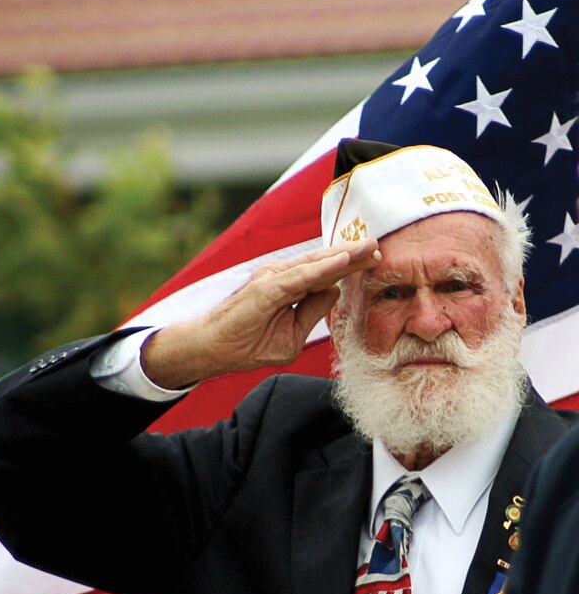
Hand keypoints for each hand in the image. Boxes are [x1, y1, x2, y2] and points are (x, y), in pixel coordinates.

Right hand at [141, 239, 380, 388]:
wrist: (213, 348)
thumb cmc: (247, 342)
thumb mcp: (291, 334)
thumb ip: (311, 311)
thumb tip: (334, 292)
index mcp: (289, 287)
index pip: (325, 273)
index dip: (350, 265)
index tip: (376, 257)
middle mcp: (281, 276)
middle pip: (324, 263)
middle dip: (353, 255)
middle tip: (379, 245)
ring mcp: (272, 280)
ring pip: (315, 265)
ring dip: (343, 257)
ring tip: (368, 247)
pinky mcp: (265, 289)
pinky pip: (300, 278)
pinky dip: (322, 270)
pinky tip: (342, 263)